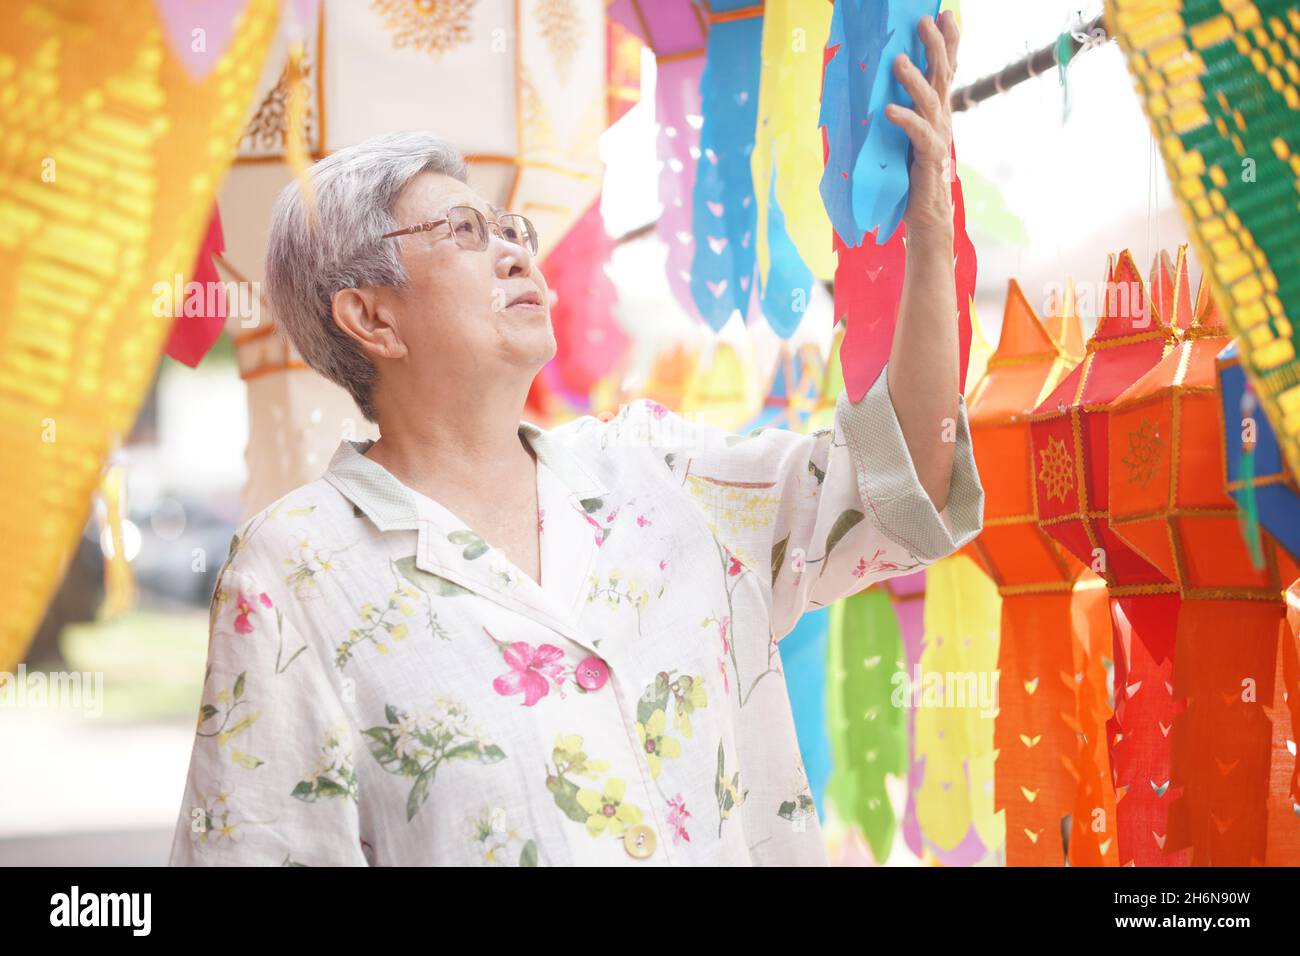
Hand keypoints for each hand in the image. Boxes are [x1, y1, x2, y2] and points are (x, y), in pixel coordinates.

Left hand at [885, 11, 959, 237]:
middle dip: (935, 46)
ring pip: (930, 100)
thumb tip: (873, 91)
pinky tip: (888, 110)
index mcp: (937, 112)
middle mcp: (942, 119)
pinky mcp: (928, 158)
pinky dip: (904, 120)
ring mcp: (937, 137)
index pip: (947, 70)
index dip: (950, 42)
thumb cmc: (910, 176)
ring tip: (898, 60)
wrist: (926, 216)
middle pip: (942, 75)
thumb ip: (898, 113)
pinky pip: (918, 134)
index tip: (946, 14)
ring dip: (914, 79)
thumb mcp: (904, 137)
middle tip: (924, 22)